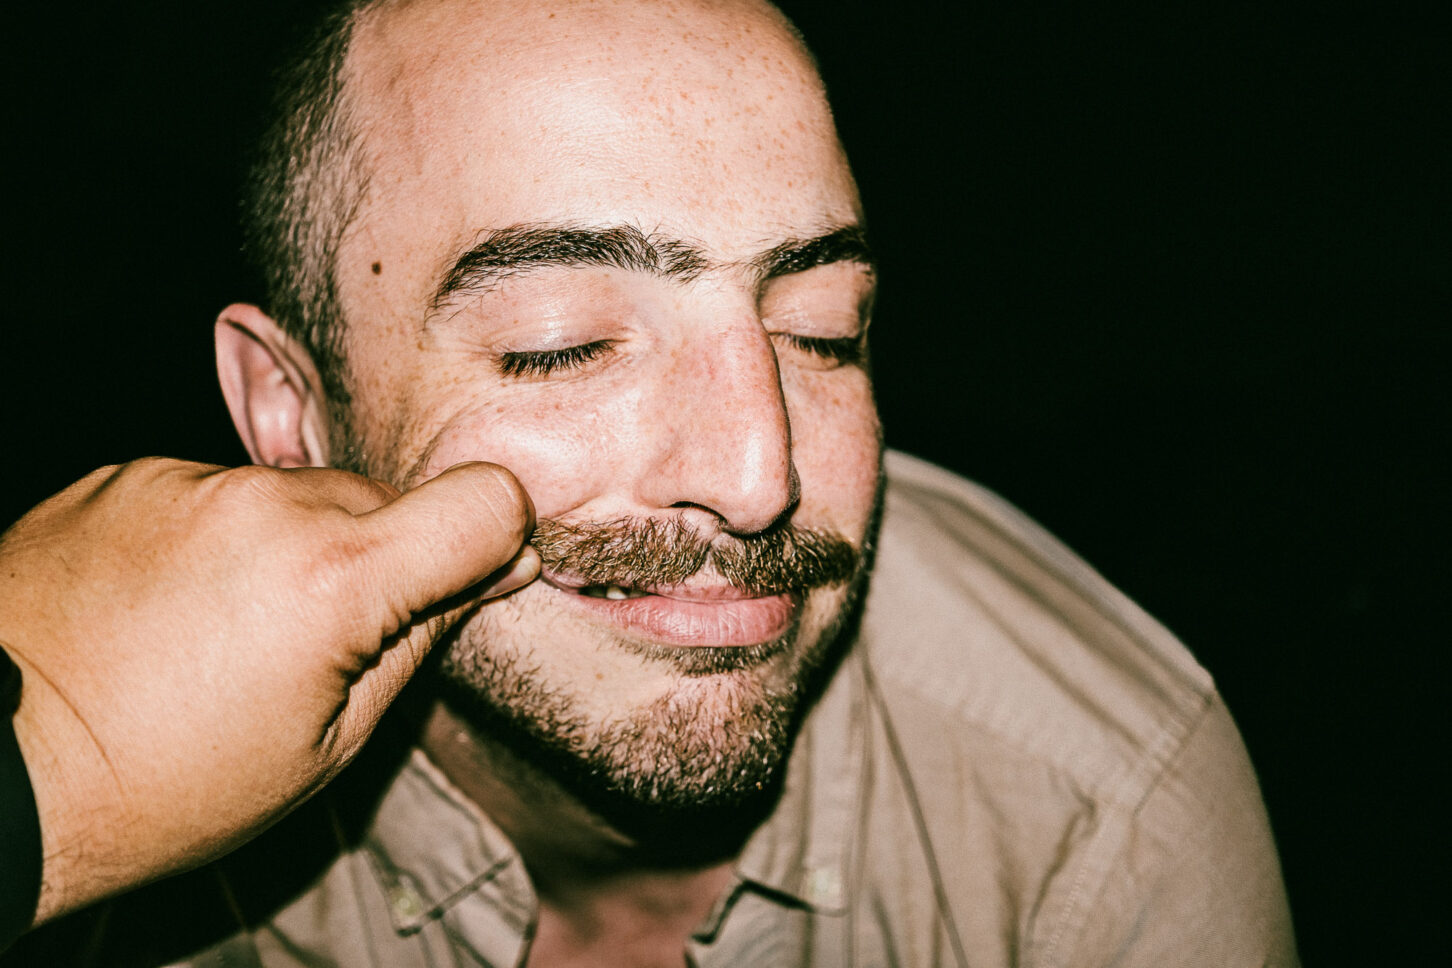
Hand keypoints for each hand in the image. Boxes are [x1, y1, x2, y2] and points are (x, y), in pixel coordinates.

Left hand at [0, 458, 535, 924]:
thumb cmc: (160, 787)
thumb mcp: (326, 747)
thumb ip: (421, 641)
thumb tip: (496, 569)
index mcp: (334, 580)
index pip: (484, 500)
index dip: (498, 535)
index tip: (475, 571)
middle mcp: (264, 505)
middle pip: (381, 501)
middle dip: (372, 557)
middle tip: (311, 641)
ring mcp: (185, 481)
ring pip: (293, 496)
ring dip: (286, 546)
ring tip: (216, 631)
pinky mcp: (123, 475)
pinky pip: (213, 492)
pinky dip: (212, 539)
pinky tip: (163, 608)